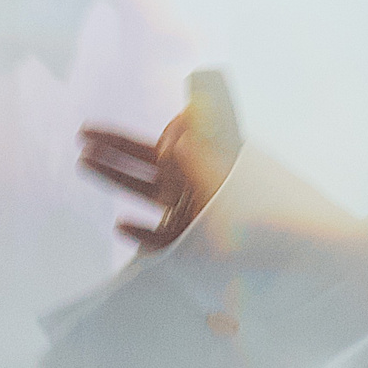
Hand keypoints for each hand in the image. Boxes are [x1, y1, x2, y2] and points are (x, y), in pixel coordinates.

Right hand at [77, 70, 242, 250]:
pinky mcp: (193, 246)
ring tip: (83, 163)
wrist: (287, 248)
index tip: (91, 133)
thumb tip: (181, 118)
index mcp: (202, 160)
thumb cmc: (259, 206)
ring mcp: (190, 214)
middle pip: (145, 164)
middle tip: (81, 137)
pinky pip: (160, 239)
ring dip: (115, 179)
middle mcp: (193, 183)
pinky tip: (120, 226)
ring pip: (146, 194)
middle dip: (112, 151)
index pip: (155, 143)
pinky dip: (140, 233)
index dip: (121, 139)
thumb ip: (204, 142)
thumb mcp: (227, 167)